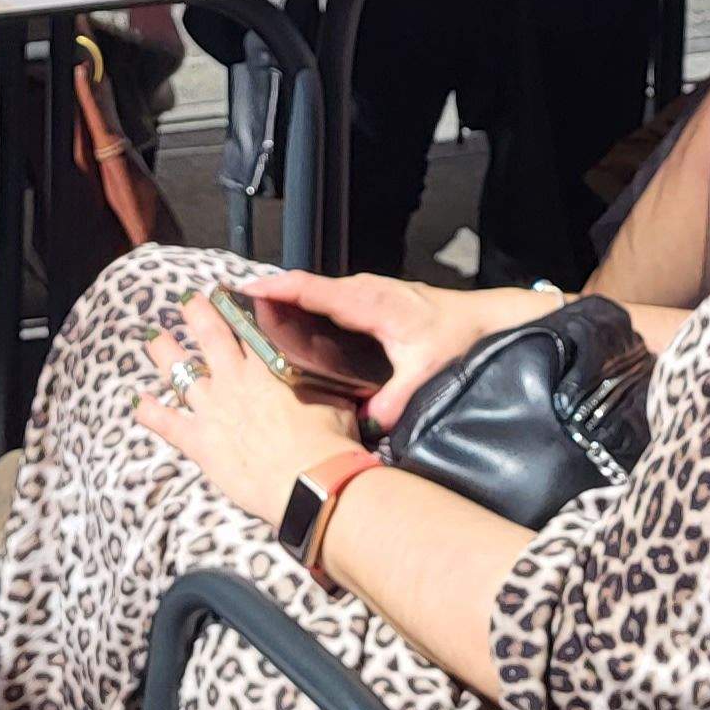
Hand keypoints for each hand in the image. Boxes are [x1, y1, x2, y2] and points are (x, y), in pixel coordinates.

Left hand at [132, 295, 364, 529]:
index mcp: (268, 364)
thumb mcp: (334, 393)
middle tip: (187, 300)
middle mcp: (234, 379)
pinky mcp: (199, 440)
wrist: (310, 479)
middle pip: (209, 336)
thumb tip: (327, 360)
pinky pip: (166, 423)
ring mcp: (212, 408)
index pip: (247, 325)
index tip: (226, 295)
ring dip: (165, 352)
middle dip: (196, 313)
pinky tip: (138, 402)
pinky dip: (150, 411)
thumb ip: (321, 372)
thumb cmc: (328, 439)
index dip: (235, 308)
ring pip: (180, 371)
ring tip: (154, 337)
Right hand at [241, 270, 552, 430]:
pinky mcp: (366, 299)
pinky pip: (324, 299)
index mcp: (369, 302)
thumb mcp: (426, 370)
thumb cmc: (455, 338)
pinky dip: (301, 305)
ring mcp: (363, 291)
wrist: (480, 318)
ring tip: (246, 318)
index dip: (277, 288)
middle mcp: (362, 289)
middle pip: (304, 286)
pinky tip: (285, 326)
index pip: (313, 288)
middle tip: (228, 310)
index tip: (243, 290)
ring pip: (313, 292)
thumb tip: (368, 423)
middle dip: (267, 294)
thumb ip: (395, 398)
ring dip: (282, 300)